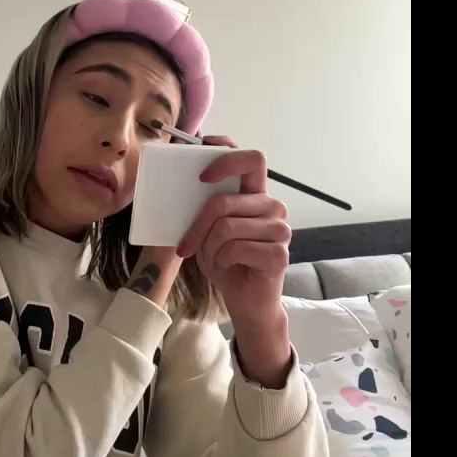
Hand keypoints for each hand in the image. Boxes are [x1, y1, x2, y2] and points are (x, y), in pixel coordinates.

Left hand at [176, 138, 292, 387]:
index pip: (251, 158)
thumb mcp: (207, 230)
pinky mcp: (280, 253)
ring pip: (227, 227)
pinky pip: (236, 249)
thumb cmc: (226, 261)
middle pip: (225, 201)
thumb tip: (177, 184)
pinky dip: (221, 261)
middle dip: (198, 224)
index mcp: (255, 194)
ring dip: (210, 248)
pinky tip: (228, 268)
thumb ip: (203, 207)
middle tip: (186, 245)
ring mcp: (280, 229)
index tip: (201, 172)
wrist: (246, 300)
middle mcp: (272, 207)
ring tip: (214, 259)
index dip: (226, 156)